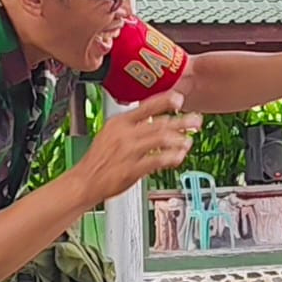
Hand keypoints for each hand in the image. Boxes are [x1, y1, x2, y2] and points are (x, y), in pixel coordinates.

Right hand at [69, 90, 201, 202]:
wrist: (84, 181)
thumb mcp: (110, 133)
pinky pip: (156, 161)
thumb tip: (153, 118)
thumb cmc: (99, 160)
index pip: (145, 106)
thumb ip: (131, 125)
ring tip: (188, 141)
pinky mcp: (131, 170)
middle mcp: (124, 134)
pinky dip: (170, 158)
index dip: (164, 101)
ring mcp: (128, 152)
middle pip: (158, 123)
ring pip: (160, 140)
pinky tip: (178, 157)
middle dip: (181, 121)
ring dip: (178, 140)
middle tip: (196, 121)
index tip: (179, 99)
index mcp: (119, 123)